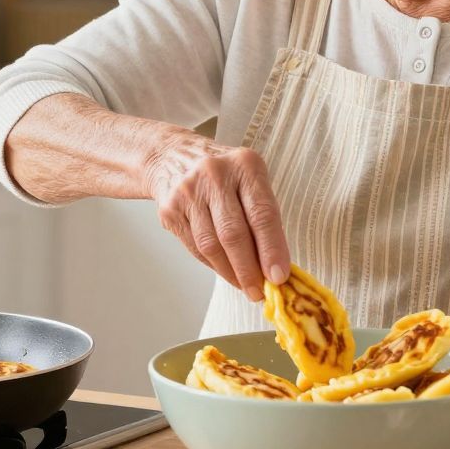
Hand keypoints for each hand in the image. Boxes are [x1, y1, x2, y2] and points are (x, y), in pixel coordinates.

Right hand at [144, 132, 289, 301]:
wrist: (173, 157)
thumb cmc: (225, 175)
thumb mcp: (251, 180)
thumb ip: (264, 216)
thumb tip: (275, 266)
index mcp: (245, 164)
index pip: (262, 213)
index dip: (272, 249)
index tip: (279, 277)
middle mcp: (215, 174)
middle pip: (234, 234)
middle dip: (249, 269)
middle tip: (260, 291)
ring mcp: (188, 192)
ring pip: (211, 245)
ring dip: (231, 273)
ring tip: (245, 286)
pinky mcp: (170, 209)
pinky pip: (195, 247)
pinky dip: (213, 265)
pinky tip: (226, 271)